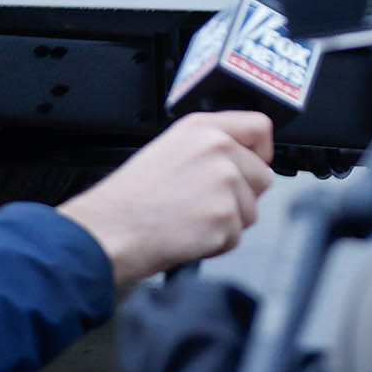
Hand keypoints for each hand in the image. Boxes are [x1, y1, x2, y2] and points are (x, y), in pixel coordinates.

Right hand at [59, 111, 276, 286]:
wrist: (109, 230)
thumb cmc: (129, 198)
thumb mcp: (169, 149)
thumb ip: (209, 148)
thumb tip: (241, 160)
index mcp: (203, 128)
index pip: (260, 127)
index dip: (261, 151)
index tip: (253, 164)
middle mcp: (219, 149)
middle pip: (262, 176)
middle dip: (241, 197)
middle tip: (203, 205)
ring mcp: (224, 182)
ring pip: (251, 210)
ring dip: (227, 223)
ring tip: (189, 220)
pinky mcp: (225, 216)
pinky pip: (235, 237)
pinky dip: (216, 244)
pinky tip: (187, 235)